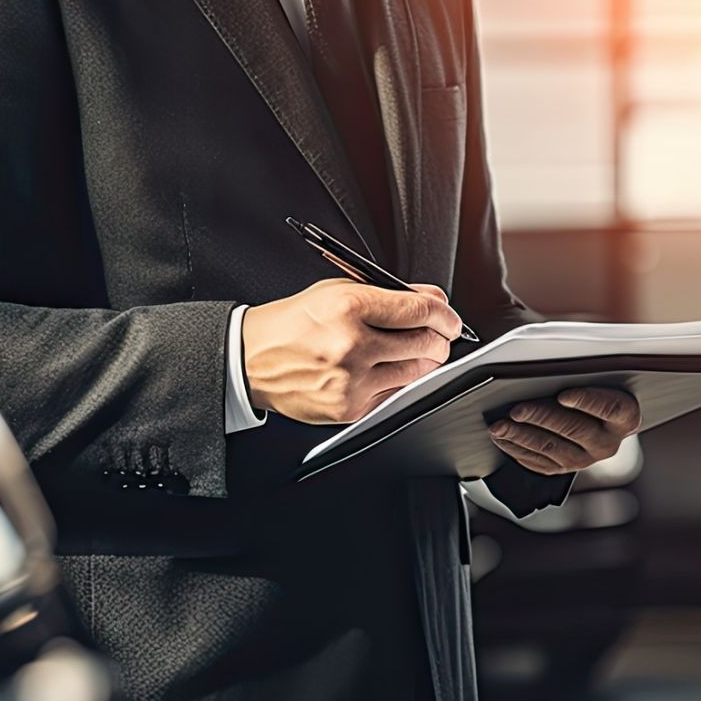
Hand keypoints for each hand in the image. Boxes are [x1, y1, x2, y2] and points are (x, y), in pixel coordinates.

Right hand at [242, 278, 462, 423]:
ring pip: (416, 373)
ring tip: (411, 351)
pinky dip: (397, 382)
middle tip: (438, 335)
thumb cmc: (294, 323)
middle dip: (439, 339)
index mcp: (348, 308)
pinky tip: (383, 370)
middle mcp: (351, 346)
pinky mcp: (349, 409)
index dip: (444, 314)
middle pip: (425, 344)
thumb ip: (389, 294)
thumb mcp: (338, 292)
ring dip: (423, 362)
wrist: (251, 360)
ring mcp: (351, 381)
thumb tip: (433, 298)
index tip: (449, 318)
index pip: (418, 310)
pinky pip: (394, 395)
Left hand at [490, 387, 640, 474]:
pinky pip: (538, 462)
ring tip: (500, 427)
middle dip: (540, 418)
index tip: (563, 395)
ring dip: (521, 436)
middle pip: (573, 429)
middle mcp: (607, 442)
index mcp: (624, 417)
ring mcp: (585, 459)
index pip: (609, 407)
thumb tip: (547, 366)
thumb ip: (582, 373)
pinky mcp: (564, 470)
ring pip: (550, 448)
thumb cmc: (597, 392)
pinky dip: (517, 449)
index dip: (586, 401)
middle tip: (517, 410)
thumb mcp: (599, 379)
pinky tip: (503, 439)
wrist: (602, 422)